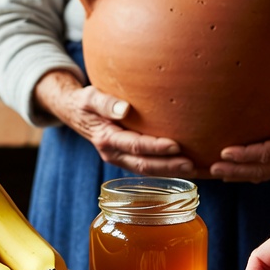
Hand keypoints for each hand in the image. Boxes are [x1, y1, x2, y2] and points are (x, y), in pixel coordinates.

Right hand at [33, 69, 195, 175]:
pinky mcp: (126, 158)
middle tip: (191, 165)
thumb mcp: (90, 97)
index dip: (155, 148)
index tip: (176, 145)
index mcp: (106, 139)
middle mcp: (113, 154)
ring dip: (170, 172)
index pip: (135, 146)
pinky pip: (147, 167)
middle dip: (168, 166)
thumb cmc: (85, 102)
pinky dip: (165, 169)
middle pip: (144, 165)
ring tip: (193, 170)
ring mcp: (120, 159)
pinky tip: (183, 167)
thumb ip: (105, 102)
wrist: (75, 113)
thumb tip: (125, 109)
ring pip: (147, 170)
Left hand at [208, 83, 269, 182]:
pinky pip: (262, 174)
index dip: (245, 155)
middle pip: (260, 170)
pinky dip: (244, 175)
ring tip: (213, 172)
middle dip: (235, 170)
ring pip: (259, 175)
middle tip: (211, 167)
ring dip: (236, 175)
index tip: (224, 152)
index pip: (267, 153)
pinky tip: (227, 173)